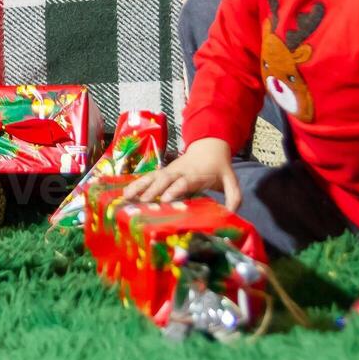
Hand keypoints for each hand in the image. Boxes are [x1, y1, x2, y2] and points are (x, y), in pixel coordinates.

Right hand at [122, 138, 241, 210]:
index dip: (174, 189)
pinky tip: (125, 194)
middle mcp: (179, 171)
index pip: (183, 182)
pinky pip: (148, 177)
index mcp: (195, 174)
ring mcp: (169, 171)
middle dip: (152, 190)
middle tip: (141, 202)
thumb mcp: (231, 180)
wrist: (209, 146)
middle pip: (164, 179)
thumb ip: (233, 196)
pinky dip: (136, 184)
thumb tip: (230, 213)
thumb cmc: (219, 167)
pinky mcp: (163, 172)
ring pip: (152, 177)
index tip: (164, 199)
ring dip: (139, 186)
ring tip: (126, 197)